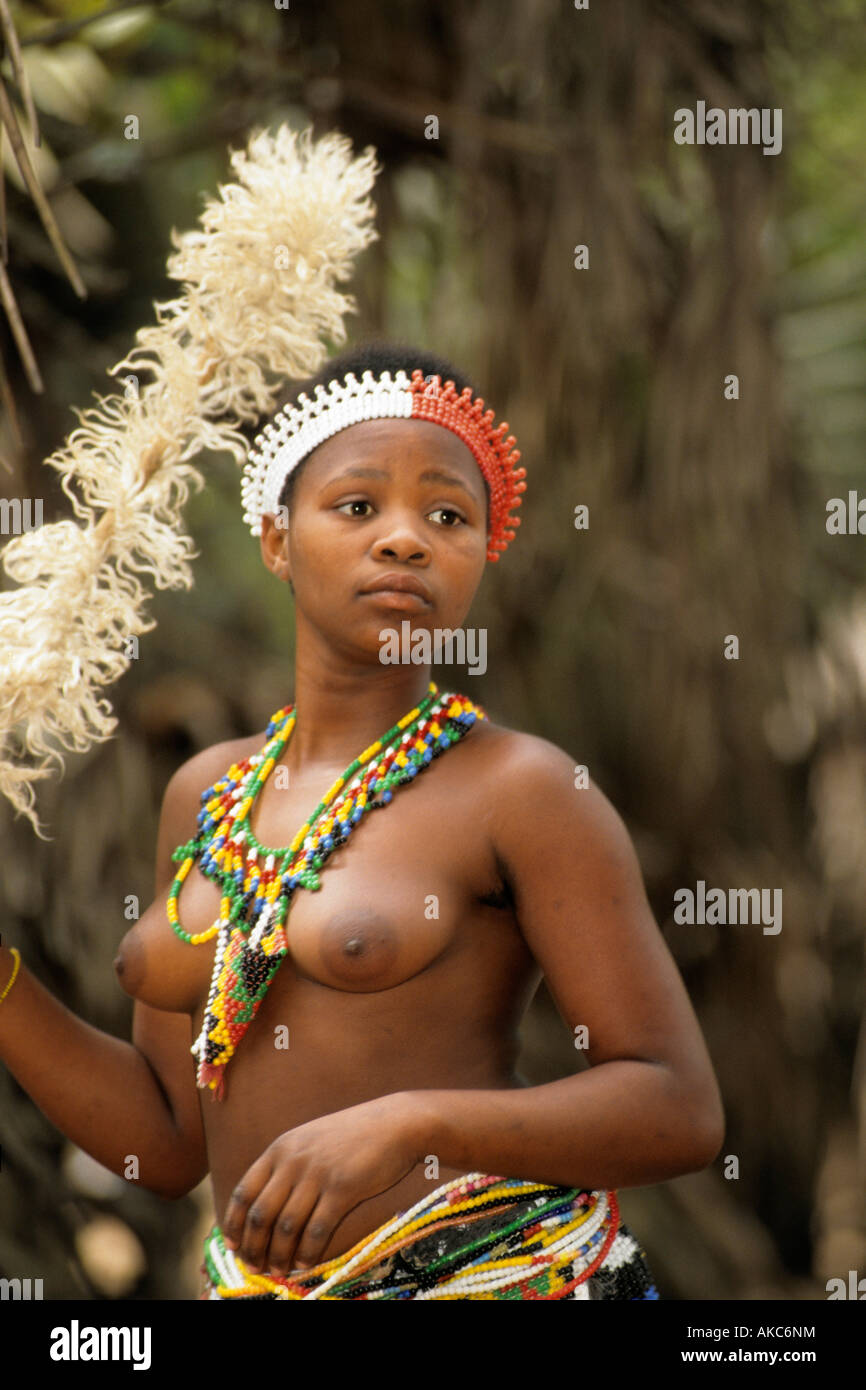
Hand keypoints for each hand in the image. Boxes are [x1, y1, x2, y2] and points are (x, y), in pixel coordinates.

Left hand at [221, 1092, 423, 1276]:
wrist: (395, 1123)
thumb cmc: (352, 1135)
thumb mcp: (309, 1140)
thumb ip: (286, 1166)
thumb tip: (264, 1207)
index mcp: (280, 1148)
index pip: (243, 1192)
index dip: (234, 1224)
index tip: (234, 1246)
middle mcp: (293, 1160)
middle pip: (260, 1215)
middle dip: (254, 1247)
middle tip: (255, 1266)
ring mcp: (317, 1174)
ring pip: (285, 1227)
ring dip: (278, 1256)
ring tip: (279, 1271)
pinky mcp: (342, 1189)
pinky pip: (316, 1230)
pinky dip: (307, 1253)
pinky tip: (306, 1264)